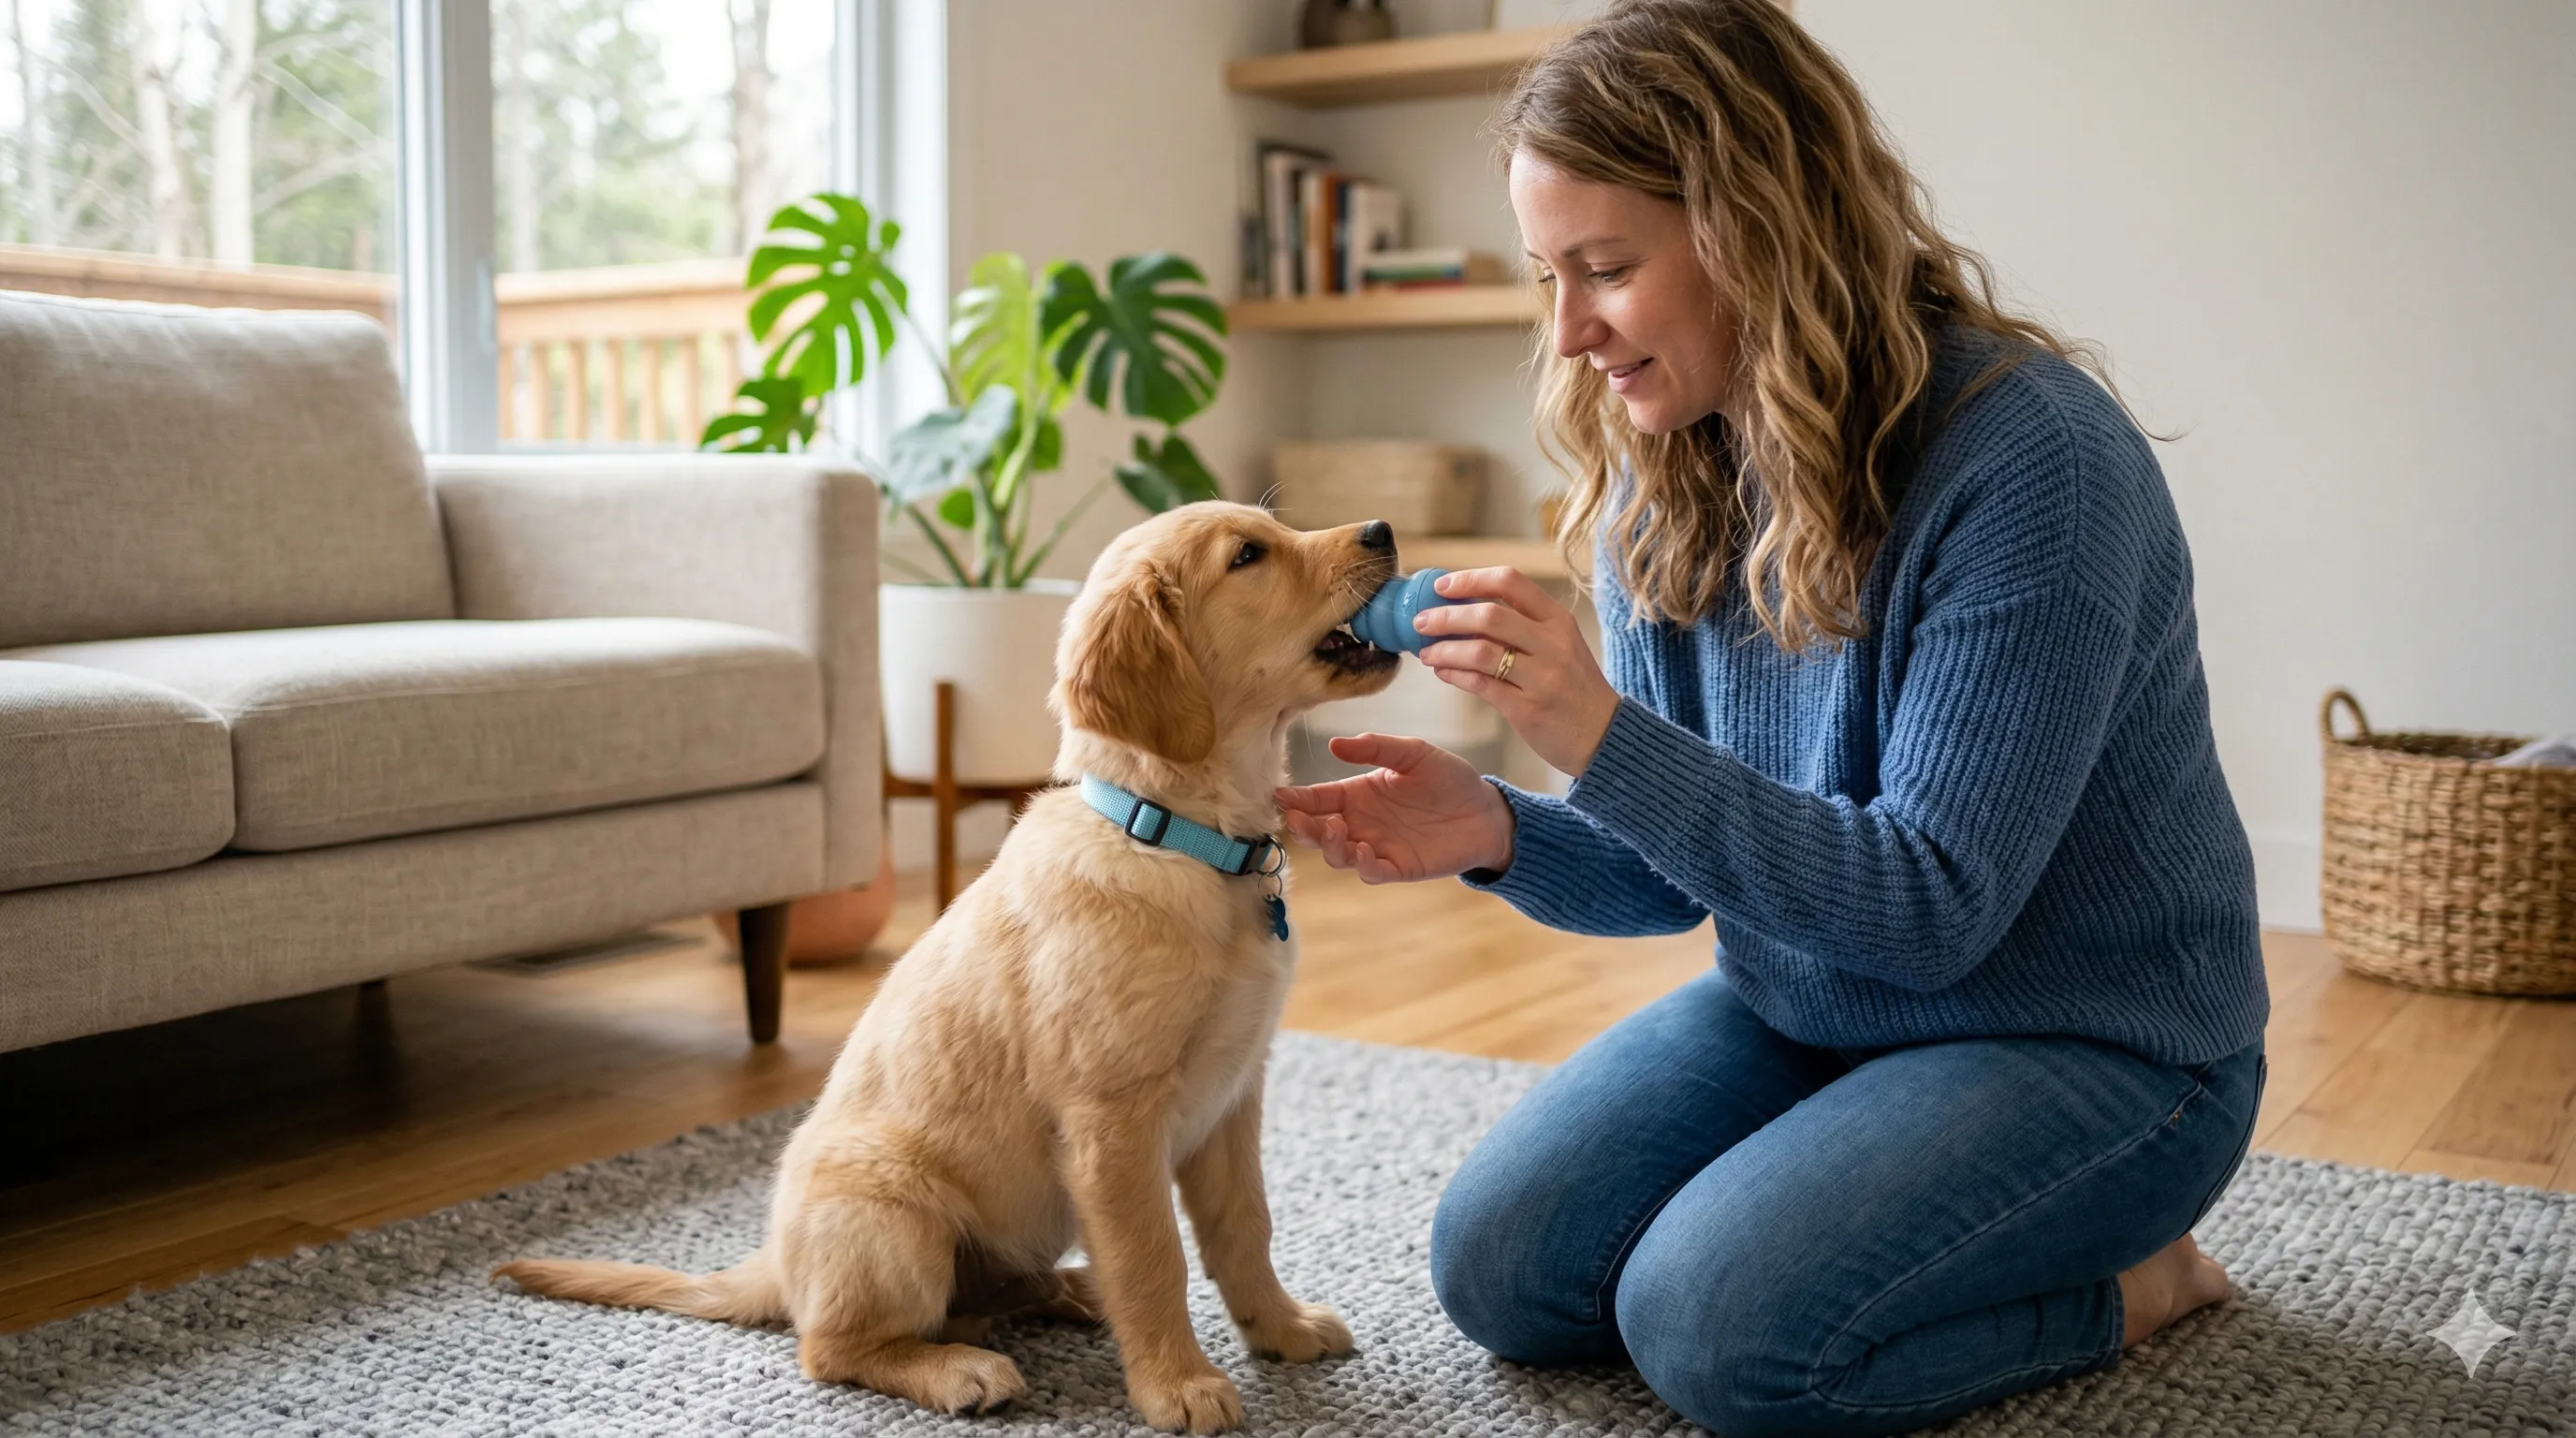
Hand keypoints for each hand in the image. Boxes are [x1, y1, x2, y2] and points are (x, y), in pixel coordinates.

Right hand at [1273, 733, 1513, 882]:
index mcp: (1359, 794)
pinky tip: (1365, 850)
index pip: (1319, 798)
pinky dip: (1363, 865)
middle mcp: (1361, 823)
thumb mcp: (1415, 754)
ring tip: (1336, 828)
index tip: (1278, 794)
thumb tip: (1334, 744)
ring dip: (1330, 845)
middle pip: (1319, 831)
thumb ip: (1378, 748)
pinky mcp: (1399, 868)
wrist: (1486, 811)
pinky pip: (1372, 872)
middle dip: (1303, 827)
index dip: (1297, 798)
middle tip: (1297, 818)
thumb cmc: (1449, 779)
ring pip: (1338, 855)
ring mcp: (1378, 847)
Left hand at [1414, 567, 1621, 776]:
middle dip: (1445, 616)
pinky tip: (1443, 672)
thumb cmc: (1574, 687)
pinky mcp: (1527, 709)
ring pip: (1479, 651)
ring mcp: (1541, 677)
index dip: (1470, 579)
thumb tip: (1463, 611)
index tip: (1442, 585)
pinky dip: (1454, 675)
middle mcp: (1552, 644)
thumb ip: (1522, 627)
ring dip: (1444, 649)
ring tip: (1427, 653)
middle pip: (1489, 614)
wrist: (1604, 735)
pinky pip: (1480, 684)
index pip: (1510, 582)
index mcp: (1558, 620)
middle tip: (1420, 622)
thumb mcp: (1560, 646)